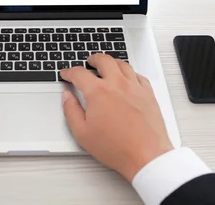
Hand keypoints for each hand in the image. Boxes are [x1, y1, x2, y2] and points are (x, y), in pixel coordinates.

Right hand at [60, 54, 172, 181]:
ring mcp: (135, 87)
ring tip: (107, 66)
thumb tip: (67, 97)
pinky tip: (128, 78)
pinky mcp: (148, 94)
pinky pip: (138, 75)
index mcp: (98, 92)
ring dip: (112, 62)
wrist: (146, 156)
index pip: (79, 73)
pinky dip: (130, 72)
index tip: (66, 74)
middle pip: (103, 60)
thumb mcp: (82, 133)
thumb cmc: (117, 147)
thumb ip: (71, 111)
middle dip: (93, 59)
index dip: (69, 72)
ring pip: (122, 64)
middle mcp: (117, 84)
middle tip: (89, 62)